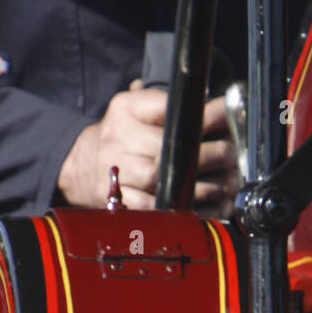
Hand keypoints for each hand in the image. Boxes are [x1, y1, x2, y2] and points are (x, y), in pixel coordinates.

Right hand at [57, 82, 238, 211]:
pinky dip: (181, 208)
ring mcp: (115, 170)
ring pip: (160, 178)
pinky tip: (205, 205)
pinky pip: (153, 207)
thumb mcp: (136, 108)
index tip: (227, 114)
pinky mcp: (117, 200)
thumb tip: (215, 104)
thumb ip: (165, 105)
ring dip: (197, 183)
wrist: (81, 166)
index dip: (200, 113)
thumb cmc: (121, 137)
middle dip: (206, 152)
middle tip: (230, 154)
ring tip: (224, 183)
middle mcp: (117, 137)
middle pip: (167, 147)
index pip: (165, 107)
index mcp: (125, 109)